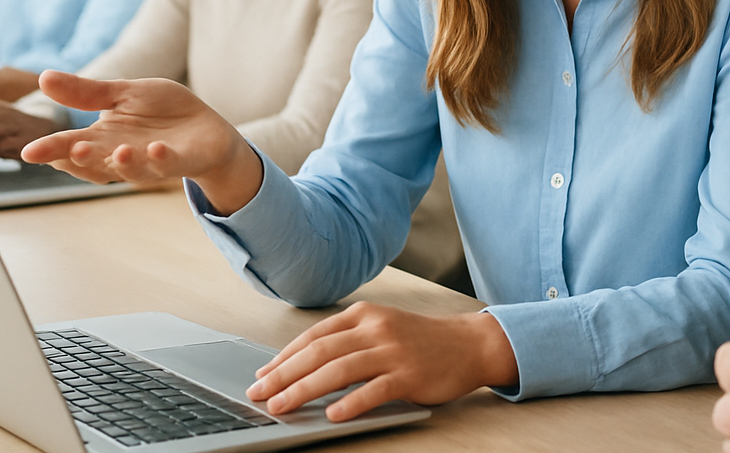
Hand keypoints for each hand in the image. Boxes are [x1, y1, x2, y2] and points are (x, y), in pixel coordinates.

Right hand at [19, 71, 262, 213]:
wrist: (205, 127)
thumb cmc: (161, 111)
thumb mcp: (124, 94)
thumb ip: (88, 92)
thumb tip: (43, 77)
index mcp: (101, 138)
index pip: (70, 145)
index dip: (51, 150)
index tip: (31, 152)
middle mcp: (119, 155)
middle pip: (94, 163)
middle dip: (82, 160)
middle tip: (71, 151)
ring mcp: (149, 162)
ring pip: (130, 170)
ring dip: (124, 161)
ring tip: (120, 150)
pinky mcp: (178, 162)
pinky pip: (167, 165)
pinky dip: (161, 158)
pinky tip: (156, 148)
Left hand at [245, 303, 519, 420]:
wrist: (469, 344)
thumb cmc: (420, 340)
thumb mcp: (382, 328)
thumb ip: (347, 341)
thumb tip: (300, 366)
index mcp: (364, 314)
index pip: (314, 336)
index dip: (284, 357)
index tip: (262, 375)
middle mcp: (376, 328)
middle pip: (319, 352)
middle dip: (284, 374)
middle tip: (260, 394)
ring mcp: (393, 351)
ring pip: (339, 370)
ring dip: (305, 390)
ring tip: (282, 406)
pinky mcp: (409, 375)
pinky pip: (373, 390)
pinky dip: (350, 403)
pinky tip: (331, 415)